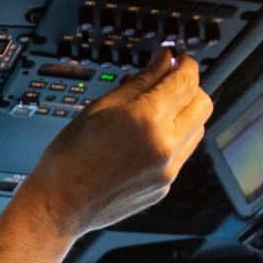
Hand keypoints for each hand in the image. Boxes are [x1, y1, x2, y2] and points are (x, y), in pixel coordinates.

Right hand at [13, 50, 212, 238]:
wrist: (60, 204)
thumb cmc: (70, 158)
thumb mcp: (100, 107)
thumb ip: (140, 82)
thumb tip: (164, 61)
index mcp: (148, 119)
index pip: (186, 80)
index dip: (184, 63)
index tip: (177, 58)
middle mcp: (166, 145)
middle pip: (203, 103)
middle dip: (191, 88)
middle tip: (169, 82)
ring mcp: (169, 169)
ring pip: (198, 129)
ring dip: (185, 114)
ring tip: (156, 112)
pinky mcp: (164, 186)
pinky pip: (182, 154)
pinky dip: (172, 139)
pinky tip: (145, 139)